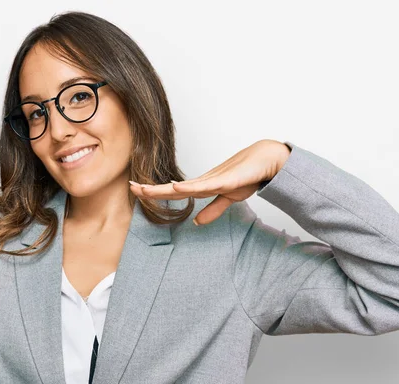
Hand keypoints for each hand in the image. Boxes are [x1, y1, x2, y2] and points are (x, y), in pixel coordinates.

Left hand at [129, 139, 290, 224]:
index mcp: (203, 186)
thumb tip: (196, 222)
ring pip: (183, 186)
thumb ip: (213, 210)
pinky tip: (176, 186)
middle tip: (130, 186)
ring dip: (163, 189)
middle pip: (173, 188)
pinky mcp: (226, 180)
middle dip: (151, 189)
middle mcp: (204, 181)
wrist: (268, 161)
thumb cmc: (249, 175)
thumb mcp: (228, 197)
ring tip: (143, 189)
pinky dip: (189, 187)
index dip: (155, 193)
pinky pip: (205, 185)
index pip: (174, 192)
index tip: (137, 190)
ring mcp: (214, 179)